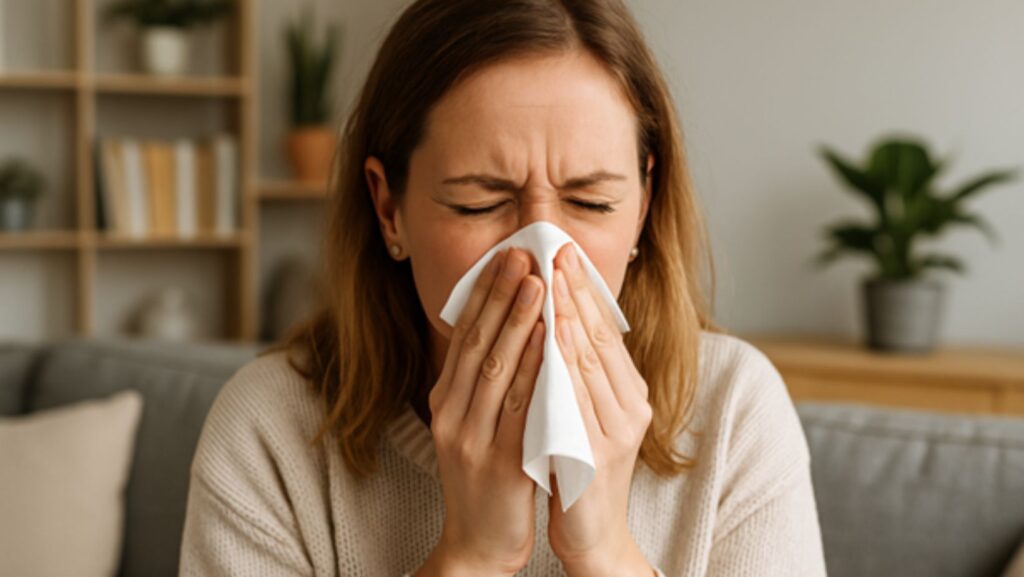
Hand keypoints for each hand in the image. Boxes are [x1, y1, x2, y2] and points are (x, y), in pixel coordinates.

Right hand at [422, 247, 546, 575]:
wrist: (478, 543)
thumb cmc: (486, 477)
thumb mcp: (473, 423)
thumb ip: (483, 382)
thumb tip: (503, 327)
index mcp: (445, 400)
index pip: (465, 335)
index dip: (485, 294)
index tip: (506, 256)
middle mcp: (451, 414)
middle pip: (477, 343)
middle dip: (501, 296)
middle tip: (522, 255)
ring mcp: (471, 438)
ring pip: (495, 369)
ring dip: (518, 323)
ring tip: (539, 284)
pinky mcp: (496, 463)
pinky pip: (519, 409)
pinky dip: (534, 371)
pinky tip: (550, 344)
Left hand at [547, 243, 654, 575]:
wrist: (592, 536)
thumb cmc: (579, 470)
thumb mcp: (584, 414)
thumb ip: (578, 374)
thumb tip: (559, 323)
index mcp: (627, 393)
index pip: (604, 331)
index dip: (583, 290)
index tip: (562, 252)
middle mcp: (629, 406)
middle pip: (600, 338)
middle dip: (575, 291)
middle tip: (555, 249)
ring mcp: (616, 430)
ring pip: (591, 364)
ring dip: (569, 318)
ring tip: (550, 281)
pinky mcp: (598, 455)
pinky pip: (578, 402)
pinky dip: (563, 366)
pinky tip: (550, 340)